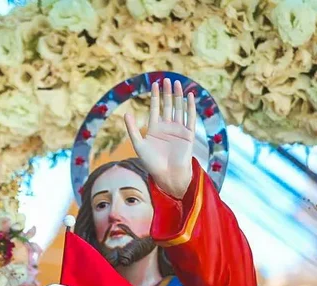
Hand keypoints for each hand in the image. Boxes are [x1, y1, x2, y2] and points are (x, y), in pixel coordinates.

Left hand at [124, 78, 195, 198]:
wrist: (167, 175)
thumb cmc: (152, 163)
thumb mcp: (138, 145)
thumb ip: (132, 129)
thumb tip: (126, 113)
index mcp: (155, 129)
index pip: (155, 108)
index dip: (155, 96)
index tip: (155, 84)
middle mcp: (167, 128)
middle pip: (168, 106)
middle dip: (167, 93)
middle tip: (167, 79)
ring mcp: (178, 130)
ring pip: (178, 109)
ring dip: (178, 96)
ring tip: (177, 83)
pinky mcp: (188, 135)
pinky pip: (190, 118)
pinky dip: (190, 107)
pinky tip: (189, 96)